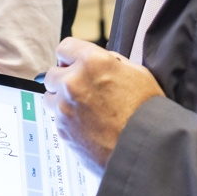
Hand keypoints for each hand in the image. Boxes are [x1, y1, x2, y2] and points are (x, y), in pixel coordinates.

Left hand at [43, 37, 163, 171]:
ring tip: (84, 109)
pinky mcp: (62, 129)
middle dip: (64, 78)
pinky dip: (67, 120)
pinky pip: (56, 118)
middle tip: (82, 89)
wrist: (144, 148)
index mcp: (93, 62)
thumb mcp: (138, 73)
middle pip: (52, 73)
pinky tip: (87, 124)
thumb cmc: (146, 113)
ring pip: (50, 96)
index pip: (65, 47)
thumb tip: (101, 60)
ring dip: (62, 99)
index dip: (71, 56)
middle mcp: (74, 81)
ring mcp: (65, 107)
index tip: (74, 63)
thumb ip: (113, 62)